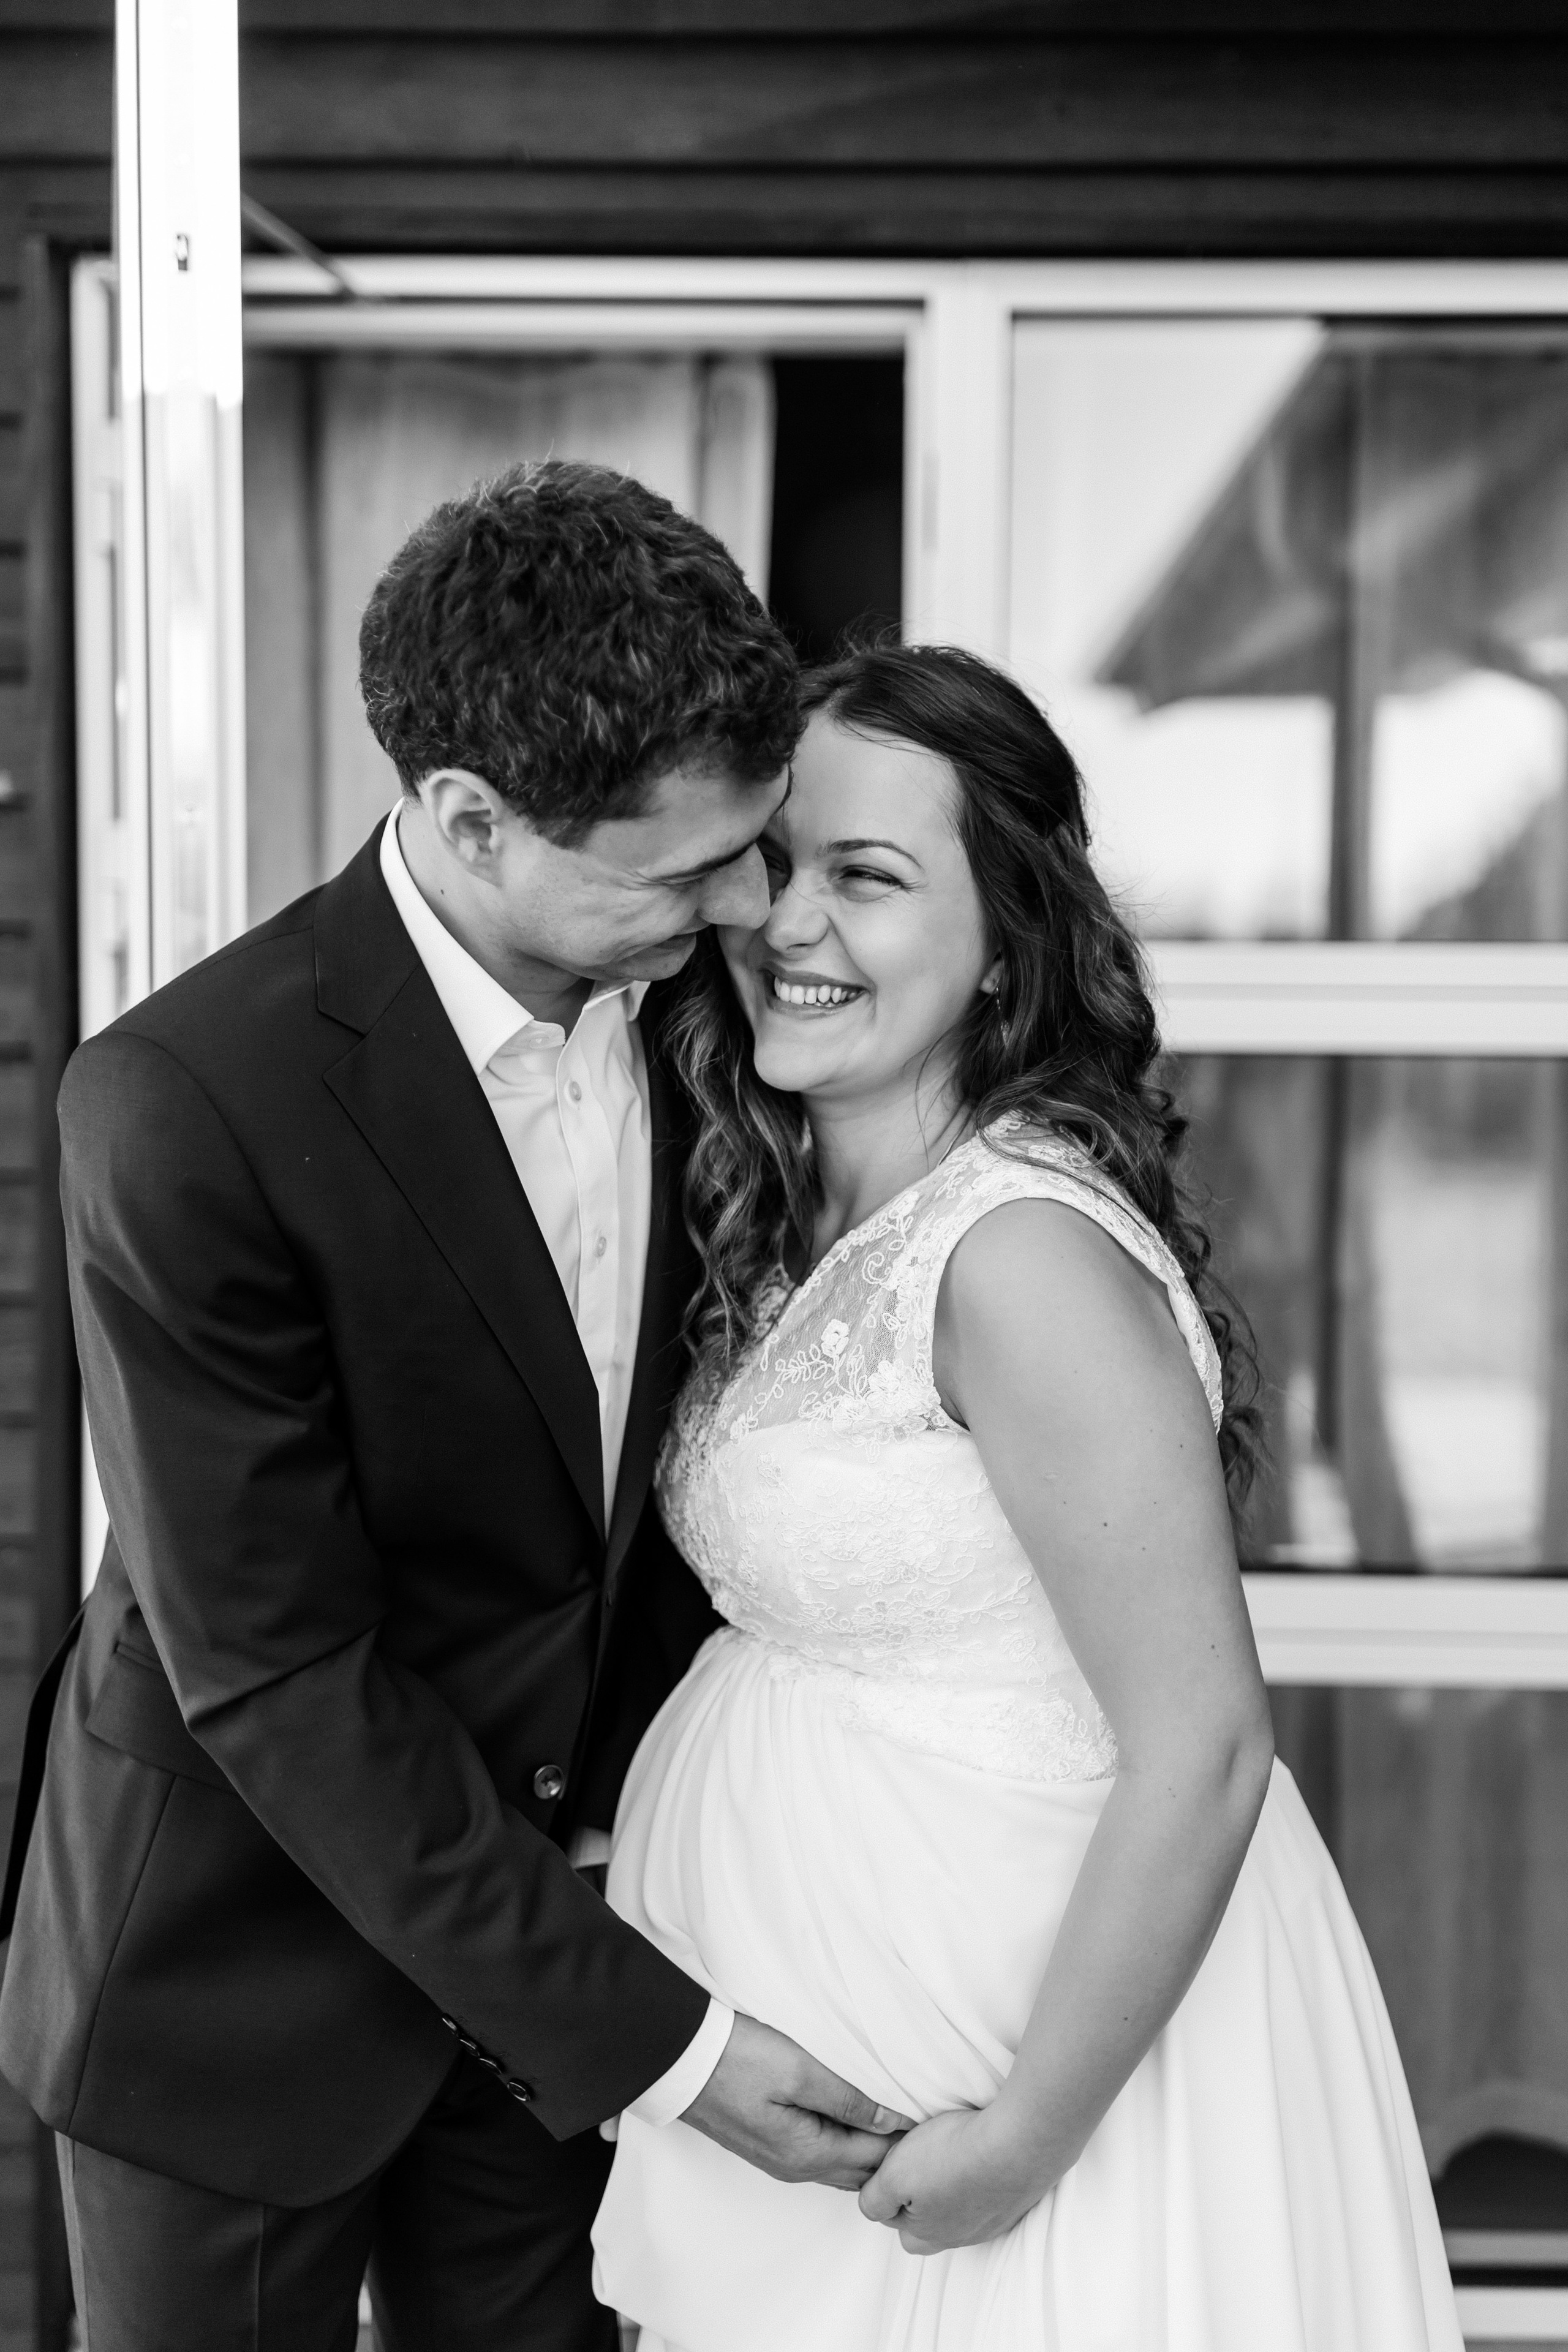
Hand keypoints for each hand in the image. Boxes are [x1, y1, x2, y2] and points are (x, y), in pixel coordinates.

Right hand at [682, 2013, 912, 2189]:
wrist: (683, 2061)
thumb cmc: (739, 2059)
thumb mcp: (800, 2071)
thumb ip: (850, 2099)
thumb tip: (894, 2121)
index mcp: (807, 2153)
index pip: (875, 2159)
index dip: (907, 2141)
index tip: (933, 2120)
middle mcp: (796, 2168)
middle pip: (861, 2172)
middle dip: (893, 2153)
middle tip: (924, 2123)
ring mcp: (781, 2161)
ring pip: (841, 2167)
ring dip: (870, 2151)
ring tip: (897, 2121)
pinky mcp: (770, 2147)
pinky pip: (821, 2157)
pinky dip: (847, 2146)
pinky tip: (857, 2122)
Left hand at [858, 2105, 1044, 2253]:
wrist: (1019, 2144)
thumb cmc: (955, 2157)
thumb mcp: (896, 2175)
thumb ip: (876, 2198)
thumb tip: (871, 2205)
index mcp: (927, 2234)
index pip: (891, 2220)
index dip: (886, 2187)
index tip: (892, 2160)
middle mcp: (960, 2235)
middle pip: (926, 2224)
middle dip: (916, 2197)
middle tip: (917, 2161)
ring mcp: (992, 2220)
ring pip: (959, 2208)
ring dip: (951, 2185)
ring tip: (950, 2151)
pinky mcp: (1016, 2199)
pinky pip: (990, 2194)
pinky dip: (981, 2177)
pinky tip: (980, 2153)